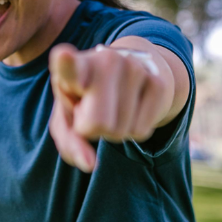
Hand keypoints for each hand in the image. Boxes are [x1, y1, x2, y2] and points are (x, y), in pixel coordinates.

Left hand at [48, 44, 170, 171]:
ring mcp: (135, 69)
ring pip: (119, 132)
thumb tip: (90, 165)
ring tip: (112, 104)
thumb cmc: (88, 96)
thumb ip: (70, 142)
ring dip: (113, 129)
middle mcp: (106, 61)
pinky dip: (132, 129)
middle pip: (96, 125)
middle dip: (92, 129)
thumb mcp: (68, 115)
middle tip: (92, 109)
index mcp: (75, 66)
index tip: (63, 56)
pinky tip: (130, 107)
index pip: (69, 66)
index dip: (65, 64)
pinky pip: (140, 133)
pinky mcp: (159, 83)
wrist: (132, 66)